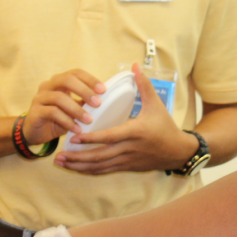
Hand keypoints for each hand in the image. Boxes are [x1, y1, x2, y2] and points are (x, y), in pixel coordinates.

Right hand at [23, 69, 104, 146]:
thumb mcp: (74, 110)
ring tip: (89, 121)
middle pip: (66, 79)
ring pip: (59, 97)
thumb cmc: (57, 119)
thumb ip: (85, 103)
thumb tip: (106, 99)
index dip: (89, 79)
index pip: (75, 73)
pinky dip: (67, 121)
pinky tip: (77, 129)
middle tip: (98, 104)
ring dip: (77, 109)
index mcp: (58, 82)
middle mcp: (47, 86)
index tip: (103, 90)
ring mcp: (39, 98)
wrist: (35, 133)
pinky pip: (52, 112)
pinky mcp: (35, 112)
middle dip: (84, 91)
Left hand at [54, 63, 196, 174]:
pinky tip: (75, 168)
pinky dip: (89, 170)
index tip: (73, 136)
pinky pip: (105, 170)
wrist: (178, 152)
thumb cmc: (166, 126)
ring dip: (79, 165)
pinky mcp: (126, 167)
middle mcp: (128, 149)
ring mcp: (126, 160)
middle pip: (99, 156)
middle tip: (58, 154)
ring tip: (60, 162)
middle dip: (77, 157)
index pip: (109, 137)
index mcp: (134, 132)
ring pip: (99, 166)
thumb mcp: (156, 104)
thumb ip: (144, 85)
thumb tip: (135, 66)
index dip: (91, 138)